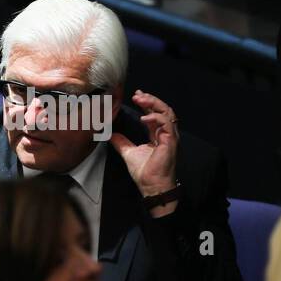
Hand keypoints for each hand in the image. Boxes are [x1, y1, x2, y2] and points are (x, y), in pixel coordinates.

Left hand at [109, 89, 178, 215]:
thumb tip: (110, 134)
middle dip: (150, 100)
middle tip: (138, 95)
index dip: (146, 103)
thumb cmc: (145, 172)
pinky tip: (143, 118)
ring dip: (154, 104)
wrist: (151, 186)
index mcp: (158, 134)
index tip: (136, 95)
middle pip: (163, 109)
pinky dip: (155, 118)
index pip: (154, 114)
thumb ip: (121, 142)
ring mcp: (170, 136)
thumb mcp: (128, 152)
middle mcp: (166, 133)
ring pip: (167, 112)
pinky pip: (166, 124)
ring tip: (140, 100)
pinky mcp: (171, 141)